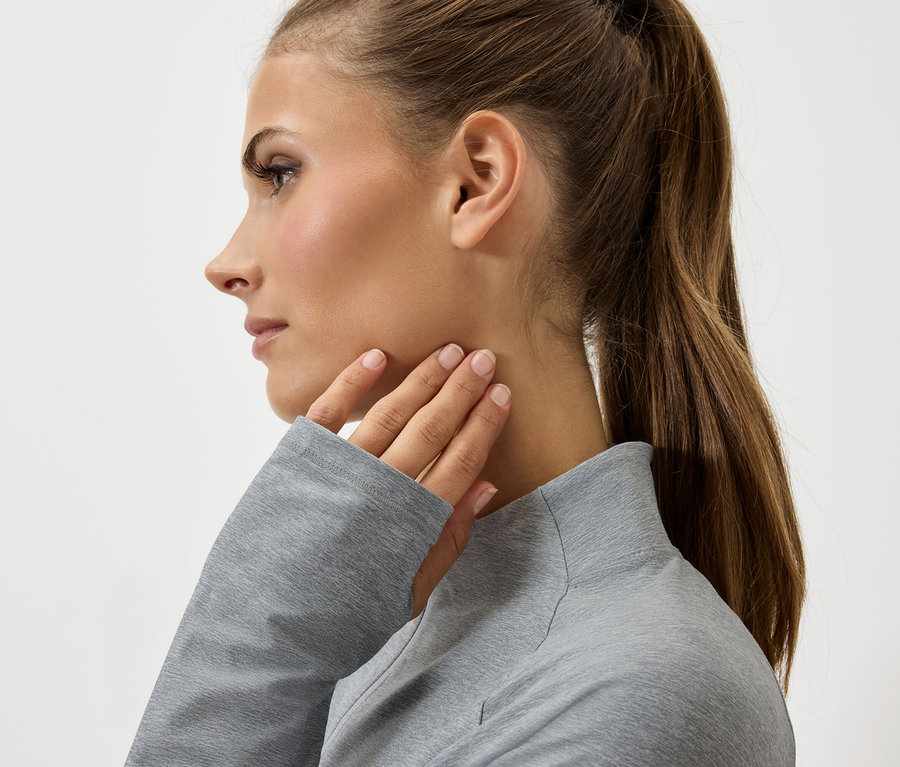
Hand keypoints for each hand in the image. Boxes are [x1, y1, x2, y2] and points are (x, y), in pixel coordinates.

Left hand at [305, 344, 510, 618]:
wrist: (268, 630)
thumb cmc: (343, 616)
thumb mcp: (409, 591)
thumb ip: (448, 538)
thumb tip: (486, 487)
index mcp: (410, 522)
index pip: (459, 461)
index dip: (483, 425)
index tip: (501, 394)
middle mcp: (378, 489)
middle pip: (431, 429)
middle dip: (461, 392)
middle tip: (484, 358)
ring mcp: (338, 472)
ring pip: (390, 414)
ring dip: (422, 380)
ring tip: (448, 353)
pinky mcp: (298, 463)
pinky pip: (328, 413)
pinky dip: (352, 383)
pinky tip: (377, 357)